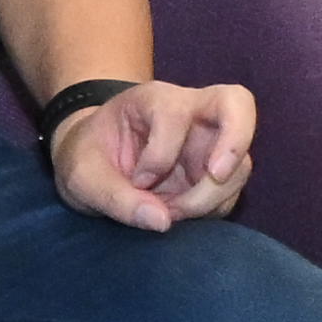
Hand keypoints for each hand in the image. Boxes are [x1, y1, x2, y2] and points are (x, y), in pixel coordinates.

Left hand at [47, 79, 260, 234]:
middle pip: (237, 105)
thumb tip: (162, 221)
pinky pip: (232, 191)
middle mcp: (191, 112)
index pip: (174, 115)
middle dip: (232, 145)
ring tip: (172, 213)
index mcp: (152, 99)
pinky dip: (211, 210)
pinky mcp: (216, 172)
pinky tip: (179, 214)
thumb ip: (114, 197)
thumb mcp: (81, 176)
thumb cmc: (86, 157)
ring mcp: (209, 142)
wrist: (95, 164)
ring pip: (241, 162)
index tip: (137, 181)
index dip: (159, 155)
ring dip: (213, 196)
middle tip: (214, 178)